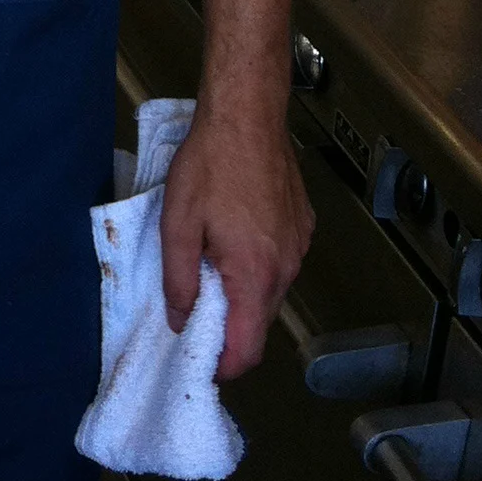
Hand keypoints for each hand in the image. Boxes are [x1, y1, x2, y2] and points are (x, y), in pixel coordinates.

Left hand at [159, 107, 313, 381]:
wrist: (247, 115)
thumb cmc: (210, 164)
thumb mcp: (178, 224)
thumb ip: (178, 280)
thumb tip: (179, 320)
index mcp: (254, 274)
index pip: (248, 349)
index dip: (223, 365)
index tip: (199, 361)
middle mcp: (286, 268)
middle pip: (260, 325)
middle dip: (230, 330)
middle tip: (194, 313)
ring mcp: (299, 246)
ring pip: (271, 294)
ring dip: (242, 296)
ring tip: (208, 270)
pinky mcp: (303, 227)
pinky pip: (280, 264)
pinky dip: (257, 267)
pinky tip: (231, 240)